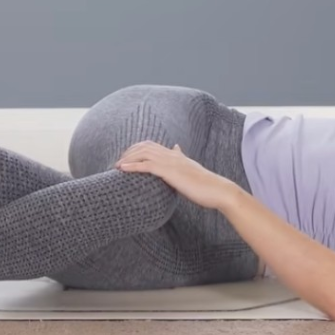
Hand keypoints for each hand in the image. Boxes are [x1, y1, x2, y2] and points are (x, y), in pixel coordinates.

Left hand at [115, 141, 240, 209]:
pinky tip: (122, 169)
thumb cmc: (205, 184)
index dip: (137, 148)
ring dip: (127, 158)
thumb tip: (177, 147)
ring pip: (143, 153)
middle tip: (118, 161)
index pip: (152, 145)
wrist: (217, 190)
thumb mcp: (191, 169)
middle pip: (144, 146)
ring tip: (116, 165)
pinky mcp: (170, 172)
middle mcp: (172, 155)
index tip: (126, 156)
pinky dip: (132, 166)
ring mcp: (171, 162)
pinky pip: (147, 165)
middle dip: (129, 152)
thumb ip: (181, 159)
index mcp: (176, 155)